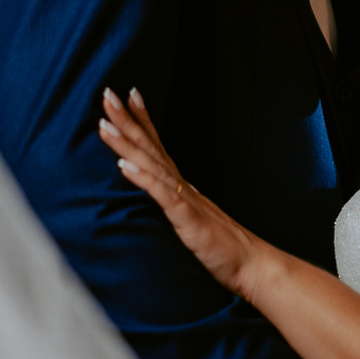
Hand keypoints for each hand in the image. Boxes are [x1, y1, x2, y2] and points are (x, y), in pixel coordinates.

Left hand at [99, 89, 264, 297]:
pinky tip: (124, 167)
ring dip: (127, 143)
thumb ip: (176, 206)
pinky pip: (163, 195)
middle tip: (107, 93)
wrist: (253, 265)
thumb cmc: (222, 247)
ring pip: (152, 164)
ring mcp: (186, 200)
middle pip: (151, 146)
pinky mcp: (188, 219)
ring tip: (106, 124)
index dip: (143, 120)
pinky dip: (144, 178)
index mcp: (182, 186)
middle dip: (127, 119)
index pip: (158, 146)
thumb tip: (160, 196)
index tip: (129, 95)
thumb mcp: (190, 222)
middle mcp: (183, 186)